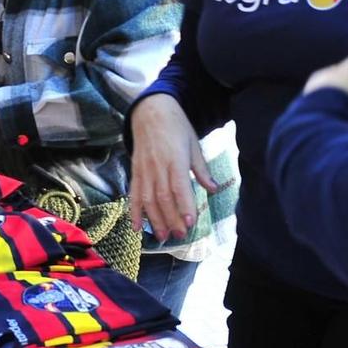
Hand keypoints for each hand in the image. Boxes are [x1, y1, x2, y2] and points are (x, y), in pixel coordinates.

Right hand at [128, 94, 218, 241]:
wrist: (151, 111)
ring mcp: (144, 170)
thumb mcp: (193, 144)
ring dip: (154, 220)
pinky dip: (134, 212)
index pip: (179, 186)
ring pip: (147, 199)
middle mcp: (158, 166)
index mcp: (175, 159)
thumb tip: (213, 189)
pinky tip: (137, 228)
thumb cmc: (176, 127)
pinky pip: (133, 194)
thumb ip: (201, 169)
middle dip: (172, 218)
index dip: (184, 205)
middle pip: (163, 197)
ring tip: (163, 236)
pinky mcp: (135, 172)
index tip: (190, 222)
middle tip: (180, 235)